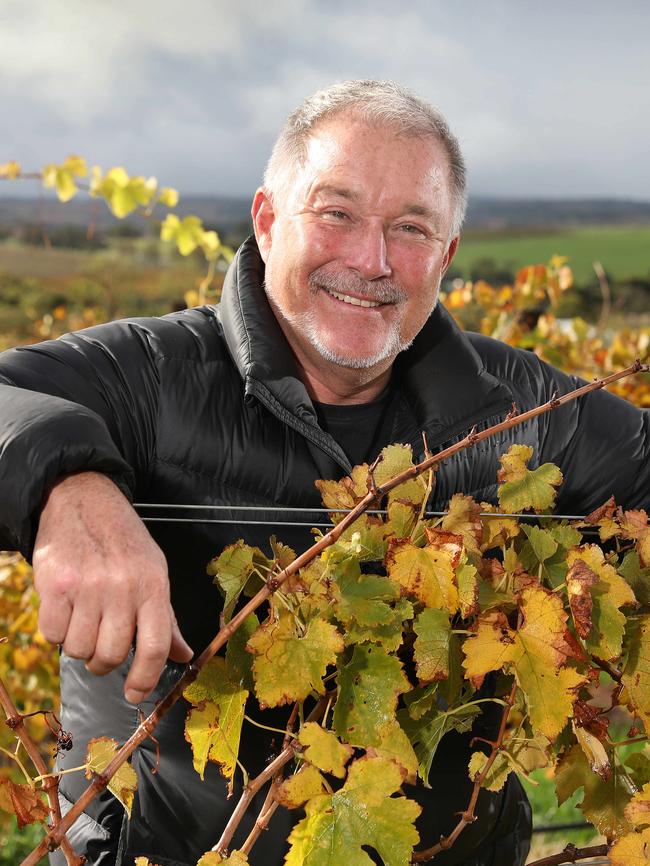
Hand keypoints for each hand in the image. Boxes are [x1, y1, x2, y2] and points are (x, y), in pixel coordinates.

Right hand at [33, 471, 192, 703]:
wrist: (83, 500)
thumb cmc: (122, 541)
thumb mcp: (154, 571)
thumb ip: (166, 618)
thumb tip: (184, 656)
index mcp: (153, 586)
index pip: (155, 646)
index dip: (145, 679)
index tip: (134, 694)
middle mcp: (123, 587)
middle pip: (112, 655)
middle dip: (104, 662)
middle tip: (101, 647)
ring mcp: (88, 586)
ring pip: (79, 650)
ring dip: (79, 646)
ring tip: (84, 621)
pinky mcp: (55, 585)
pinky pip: (52, 634)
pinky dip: (56, 631)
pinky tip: (65, 610)